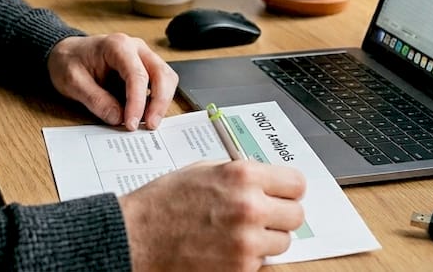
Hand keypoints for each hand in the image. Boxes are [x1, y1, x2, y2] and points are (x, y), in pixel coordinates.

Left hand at [47, 34, 178, 129]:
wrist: (67, 53)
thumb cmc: (69, 61)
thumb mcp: (72, 81)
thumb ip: (95, 99)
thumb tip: (118, 118)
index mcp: (117, 45)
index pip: (137, 74)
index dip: (137, 101)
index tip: (131, 123)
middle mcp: (136, 48)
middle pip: (161, 73)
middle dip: (159, 102)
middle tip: (149, 126)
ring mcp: (143, 56)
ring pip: (166, 78)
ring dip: (161, 102)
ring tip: (148, 123)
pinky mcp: (145, 68)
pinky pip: (160, 83)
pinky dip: (157, 101)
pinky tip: (145, 115)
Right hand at [119, 161, 306, 271]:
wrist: (135, 238)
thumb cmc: (162, 204)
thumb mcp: (202, 171)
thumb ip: (238, 174)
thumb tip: (265, 181)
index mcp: (242, 176)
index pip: (296, 183)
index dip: (288, 190)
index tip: (281, 195)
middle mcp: (249, 207)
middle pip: (296, 215)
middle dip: (280, 216)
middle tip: (261, 217)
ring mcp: (246, 242)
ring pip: (283, 242)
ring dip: (266, 240)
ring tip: (239, 234)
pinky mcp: (240, 269)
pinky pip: (263, 263)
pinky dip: (250, 259)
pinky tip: (228, 249)